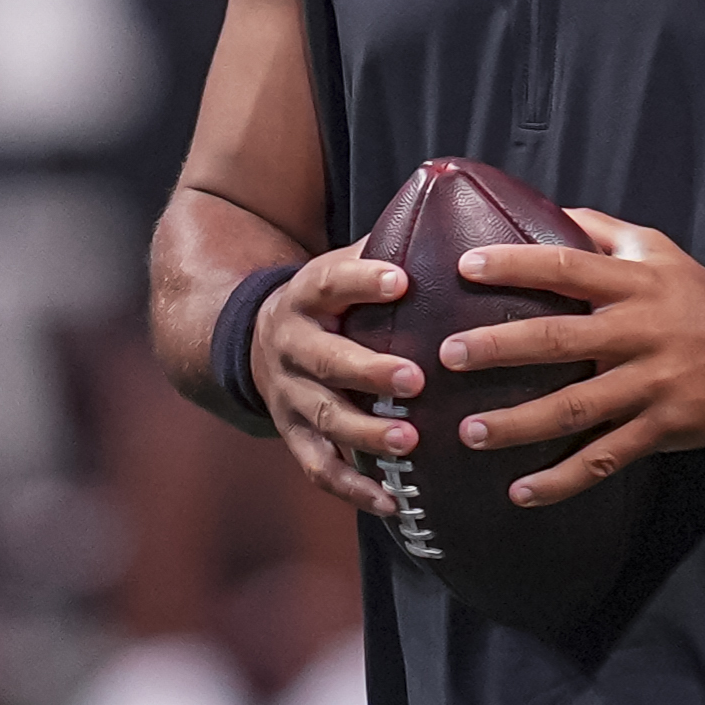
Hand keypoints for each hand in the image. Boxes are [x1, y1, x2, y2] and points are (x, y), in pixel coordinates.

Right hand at [249, 243, 424, 514]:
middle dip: (369, 371)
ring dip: (366, 433)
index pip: (332, 283)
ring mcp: (290, 395)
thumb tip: (449, 201)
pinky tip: (392, 503)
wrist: (255, 340)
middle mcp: (292, 345)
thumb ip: (387, 246)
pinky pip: (320, 468)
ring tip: (409, 441)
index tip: (402, 280)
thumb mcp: (341, 265)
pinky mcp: (293, 435)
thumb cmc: (330, 300)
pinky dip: (354, 488)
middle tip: (415, 379)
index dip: (363, 281)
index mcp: (306, 295)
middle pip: (326, 360)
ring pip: (324, 418)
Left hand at [436, 210, 704, 506]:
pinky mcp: (662, 428)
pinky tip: (521, 491)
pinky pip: (606, 457)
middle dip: (501, 347)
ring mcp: (651, 384)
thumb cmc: (701, 297)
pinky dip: (563, 479)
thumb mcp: (658, 250)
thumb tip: (547, 210)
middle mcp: (639, 332)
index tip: (467, 266)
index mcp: (634, 284)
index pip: (567, 267)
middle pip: (561, 339)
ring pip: (576, 407)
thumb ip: (601, 232)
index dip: (517, 264)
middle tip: (449, 355)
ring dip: (519, 423)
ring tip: (469, 432)